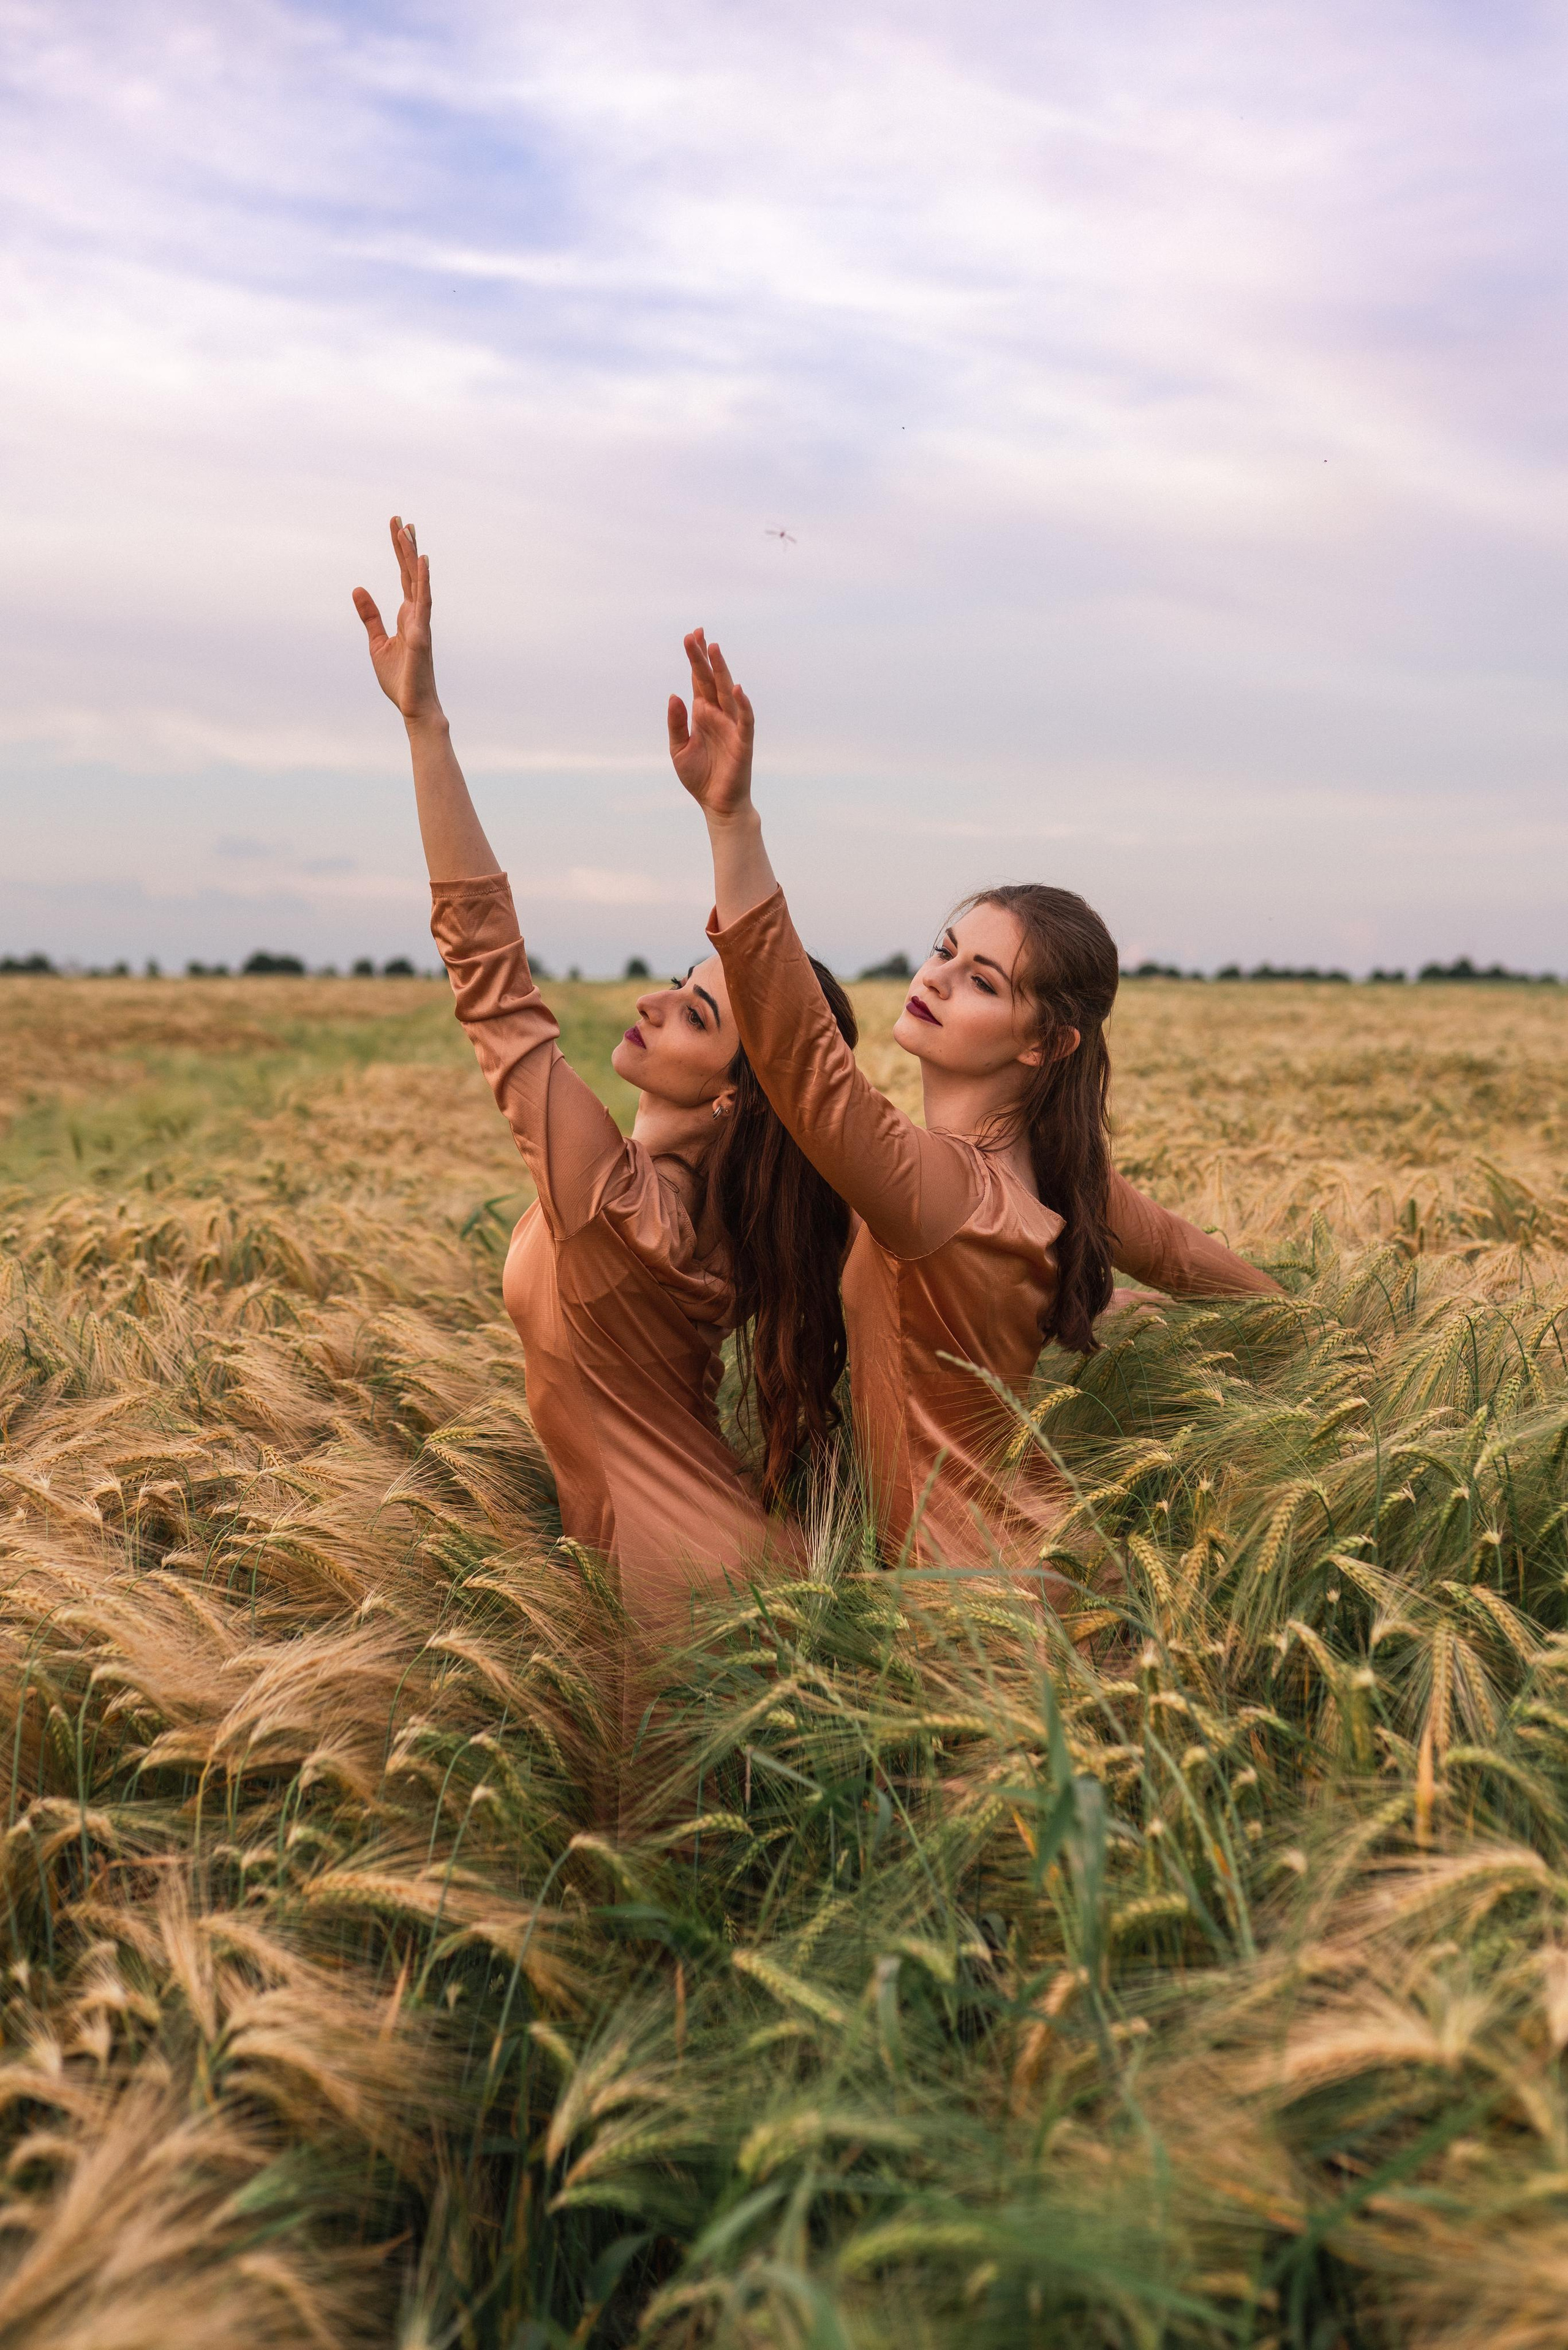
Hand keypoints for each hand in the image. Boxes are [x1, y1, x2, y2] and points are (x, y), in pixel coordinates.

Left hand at [352, 516, 442, 724]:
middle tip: (400, 518)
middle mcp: (417, 614)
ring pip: (418, 583)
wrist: (414, 707)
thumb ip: (370, 615)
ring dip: (413, 556)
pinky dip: (423, 582)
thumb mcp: (377, 643)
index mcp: (408, 615)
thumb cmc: (400, 679)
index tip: (397, 526)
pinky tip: (422, 562)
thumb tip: (358, 588)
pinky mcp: (421, 636)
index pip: (404, 576)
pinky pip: (423, 604)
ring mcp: (421, 623)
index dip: (400, 551)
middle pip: (411, 573)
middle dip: (405, 546)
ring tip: (408, 531)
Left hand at [668, 630, 754, 820]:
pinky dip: (742, 704)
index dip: (695, 659)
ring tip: (714, 649)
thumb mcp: (678, 748)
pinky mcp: (743, 741)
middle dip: (704, 657)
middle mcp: (718, 714)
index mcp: (702, 714)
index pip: (698, 680)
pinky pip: (744, 719)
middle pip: (711, 680)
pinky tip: (735, 688)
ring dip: (721, 671)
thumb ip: (676, 722)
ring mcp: (732, 726)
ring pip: (727, 692)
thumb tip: (674, 695)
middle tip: (696, 634)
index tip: (691, 636)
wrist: (716, 804)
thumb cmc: (700, 777)